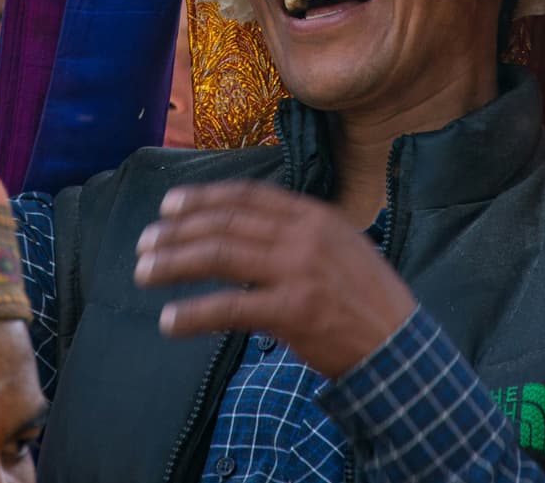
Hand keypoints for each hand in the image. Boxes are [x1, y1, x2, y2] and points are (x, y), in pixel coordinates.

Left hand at [134, 180, 417, 379]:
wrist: (401, 348)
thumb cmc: (365, 300)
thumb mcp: (338, 247)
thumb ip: (294, 234)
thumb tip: (237, 230)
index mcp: (313, 215)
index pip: (246, 195)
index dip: (202, 198)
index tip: (168, 206)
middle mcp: (304, 235)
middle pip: (224, 223)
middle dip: (176, 231)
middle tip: (144, 243)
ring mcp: (299, 271)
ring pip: (220, 255)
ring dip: (174, 263)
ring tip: (143, 273)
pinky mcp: (293, 312)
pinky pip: (229, 307)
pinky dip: (193, 313)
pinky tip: (169, 320)